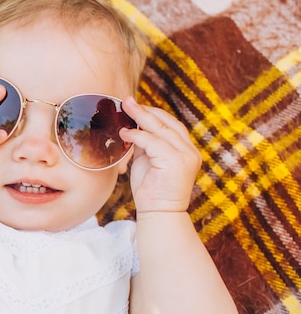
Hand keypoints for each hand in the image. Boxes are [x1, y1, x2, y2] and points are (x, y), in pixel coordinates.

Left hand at [119, 97, 201, 212]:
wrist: (159, 213)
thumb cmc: (151, 191)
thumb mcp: (148, 162)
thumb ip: (145, 145)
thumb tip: (133, 128)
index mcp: (186, 150)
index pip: (171, 125)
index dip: (153, 113)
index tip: (135, 105)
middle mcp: (190, 151)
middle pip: (168, 123)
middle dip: (146, 110)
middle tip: (127, 100)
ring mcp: (185, 156)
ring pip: (161, 130)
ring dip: (141, 117)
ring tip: (125, 108)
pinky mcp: (175, 162)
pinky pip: (153, 142)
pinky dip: (137, 136)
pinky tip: (124, 133)